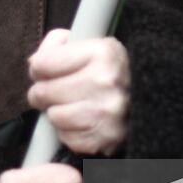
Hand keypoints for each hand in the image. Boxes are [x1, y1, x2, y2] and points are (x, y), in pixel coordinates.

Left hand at [27, 29, 129, 155]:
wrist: (149, 100)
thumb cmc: (110, 71)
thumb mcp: (91, 43)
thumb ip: (58, 44)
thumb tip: (34, 62)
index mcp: (102, 52)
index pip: (42, 63)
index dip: (39, 68)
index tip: (47, 71)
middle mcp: (106, 82)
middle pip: (43, 91)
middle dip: (44, 92)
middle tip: (57, 91)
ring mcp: (107, 113)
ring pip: (53, 116)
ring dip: (58, 112)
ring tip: (74, 105)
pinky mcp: (106, 138)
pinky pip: (66, 137)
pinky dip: (70, 131)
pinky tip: (84, 121)